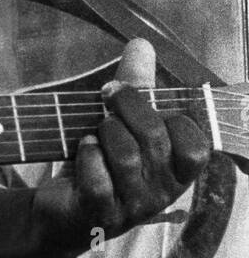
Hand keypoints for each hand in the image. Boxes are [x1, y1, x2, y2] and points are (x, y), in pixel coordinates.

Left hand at [32, 38, 210, 252]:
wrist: (61, 208)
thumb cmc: (102, 161)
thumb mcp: (122, 122)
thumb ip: (135, 86)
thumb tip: (141, 43)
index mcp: (176, 170)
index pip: (196, 144)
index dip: (168, 114)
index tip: (139, 96)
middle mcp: (162, 192)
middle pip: (154, 139)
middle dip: (126, 109)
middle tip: (107, 102)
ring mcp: (133, 207)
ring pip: (125, 156)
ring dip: (103, 132)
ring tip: (94, 133)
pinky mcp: (100, 214)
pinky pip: (98, 178)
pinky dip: (86, 155)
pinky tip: (83, 151)